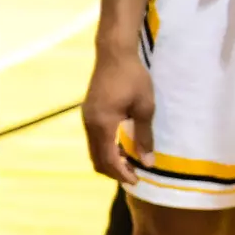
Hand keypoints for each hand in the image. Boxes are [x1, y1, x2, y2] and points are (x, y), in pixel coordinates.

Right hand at [82, 47, 154, 185]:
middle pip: (96, 160)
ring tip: (128, 163)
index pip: (108, 159)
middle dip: (113, 171)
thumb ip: (144, 136)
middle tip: (133, 175)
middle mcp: (90, 125)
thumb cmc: (133, 78)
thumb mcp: (144, 107)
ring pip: (93, 151)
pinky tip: (119, 146)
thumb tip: (148, 161)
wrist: (113, 54)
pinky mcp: (88, 113)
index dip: (121, 173)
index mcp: (103, 125)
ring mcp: (86, 119)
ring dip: (109, 161)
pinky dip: (105, 149)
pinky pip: (93, 140)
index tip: (136, 181)